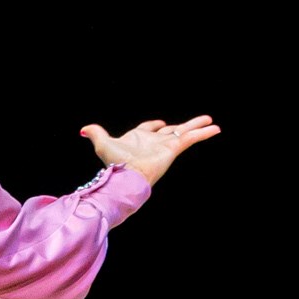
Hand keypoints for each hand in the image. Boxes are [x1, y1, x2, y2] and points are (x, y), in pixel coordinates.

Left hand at [82, 115, 221, 183]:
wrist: (126, 177)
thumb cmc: (115, 164)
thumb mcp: (103, 144)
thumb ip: (96, 134)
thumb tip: (83, 129)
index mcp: (139, 140)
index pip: (149, 129)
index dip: (154, 125)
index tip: (160, 123)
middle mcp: (154, 143)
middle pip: (172, 131)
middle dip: (184, 126)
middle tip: (198, 120)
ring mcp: (165, 147)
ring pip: (185, 133)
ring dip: (197, 127)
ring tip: (211, 122)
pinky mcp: (173, 149)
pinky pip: (190, 138)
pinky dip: (203, 133)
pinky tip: (215, 128)